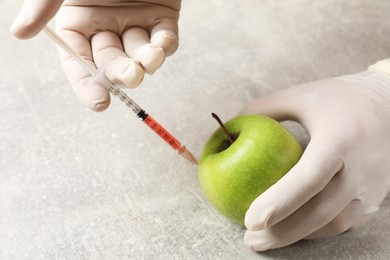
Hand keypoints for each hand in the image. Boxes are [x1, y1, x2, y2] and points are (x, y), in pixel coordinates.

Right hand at [11, 0, 179, 110]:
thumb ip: (43, 5)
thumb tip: (19, 34)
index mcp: (79, 22)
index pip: (79, 62)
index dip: (87, 84)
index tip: (100, 103)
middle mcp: (107, 27)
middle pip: (112, 62)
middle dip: (121, 72)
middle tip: (130, 75)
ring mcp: (136, 23)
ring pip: (140, 55)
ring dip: (146, 61)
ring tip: (148, 60)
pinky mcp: (163, 17)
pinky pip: (165, 40)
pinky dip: (166, 45)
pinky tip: (163, 44)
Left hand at [240, 70, 389, 250]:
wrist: (389, 103)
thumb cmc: (338, 98)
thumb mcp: (299, 95)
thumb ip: (263, 109)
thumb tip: (228, 129)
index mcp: (340, 138)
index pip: (309, 177)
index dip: (280, 201)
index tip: (250, 221)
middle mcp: (361, 167)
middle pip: (321, 211)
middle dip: (283, 232)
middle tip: (250, 239)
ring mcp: (373, 186)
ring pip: (333, 224)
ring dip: (298, 236)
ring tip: (265, 239)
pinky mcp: (374, 197)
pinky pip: (344, 222)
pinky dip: (316, 230)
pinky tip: (292, 229)